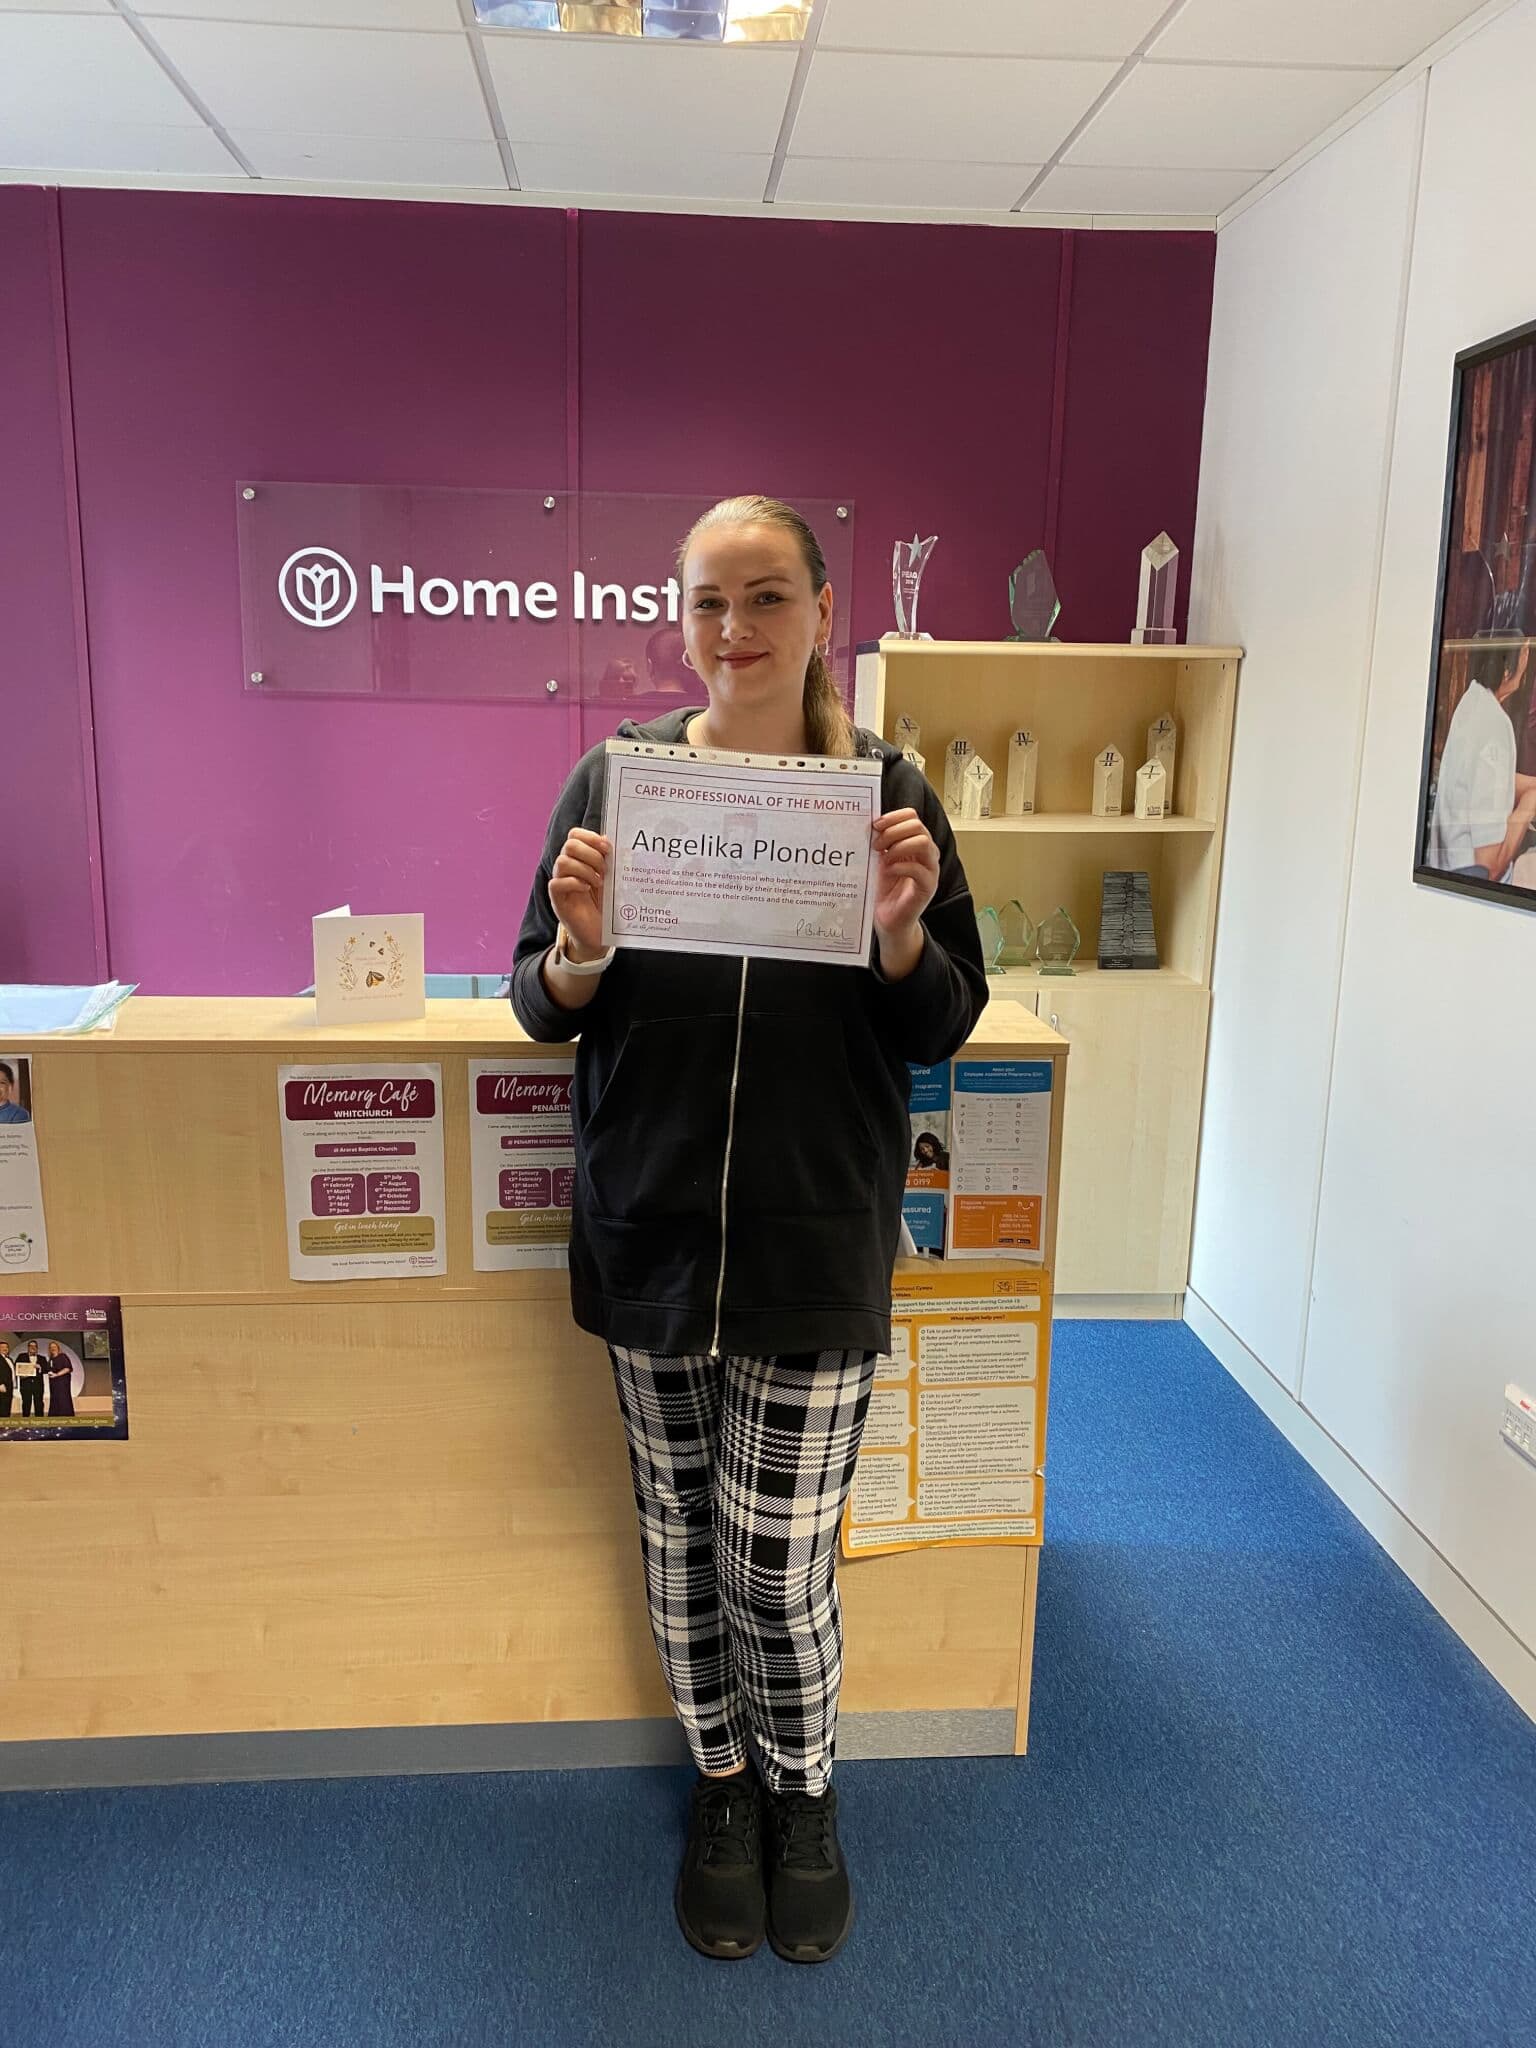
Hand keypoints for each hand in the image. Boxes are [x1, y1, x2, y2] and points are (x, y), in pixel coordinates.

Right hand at [547, 829, 610, 959]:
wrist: (600, 934)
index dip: (590, 837)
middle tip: (605, 868)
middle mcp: (567, 868)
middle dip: (591, 853)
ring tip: (599, 882)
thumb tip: (609, 840)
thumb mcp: (611, 879)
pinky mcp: (558, 900)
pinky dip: (574, 883)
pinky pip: (557, 883)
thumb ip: (609, 860)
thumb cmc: (605, 905)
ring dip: (584, 869)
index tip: (607, 848)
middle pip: (570, 845)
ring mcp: (561, 883)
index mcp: (579, 859)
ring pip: (562, 861)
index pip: (575, 835)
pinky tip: (587, 889)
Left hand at [872, 808, 938, 937]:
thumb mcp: (880, 860)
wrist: (889, 920)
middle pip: (918, 826)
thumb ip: (880, 843)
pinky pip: (919, 870)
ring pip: (923, 843)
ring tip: (883, 858)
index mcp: (915, 843)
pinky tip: (888, 871)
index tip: (875, 825)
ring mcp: (930, 870)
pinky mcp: (928, 887)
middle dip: (893, 832)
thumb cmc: (885, 890)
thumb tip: (871, 825)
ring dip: (899, 847)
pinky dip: (900, 867)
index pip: (912, 816)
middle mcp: (927, 853)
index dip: (893, 817)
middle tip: (876, 845)